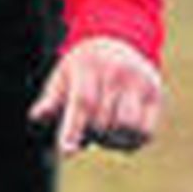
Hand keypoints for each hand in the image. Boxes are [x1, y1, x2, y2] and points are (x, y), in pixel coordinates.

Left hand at [30, 34, 161, 158]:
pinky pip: (146, 132)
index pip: (83, 103)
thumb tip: (37, 117)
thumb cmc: (82, 67)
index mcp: (90, 66)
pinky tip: (121, 135)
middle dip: (92, 134)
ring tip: (105, 132)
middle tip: (88, 128)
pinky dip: (131, 141)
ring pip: (127, 128)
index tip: (67, 152)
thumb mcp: (63, 77)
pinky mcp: (155, 94)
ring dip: (113, 141)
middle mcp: (118, 73)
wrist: (119, 40)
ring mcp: (140, 82)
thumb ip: (51, 100)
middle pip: (103, 122)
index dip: (73, 130)